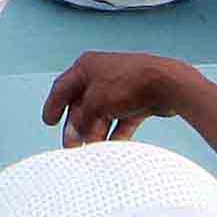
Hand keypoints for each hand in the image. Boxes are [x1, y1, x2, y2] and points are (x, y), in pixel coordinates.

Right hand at [41, 50, 206, 145]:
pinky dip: (116, 133)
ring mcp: (120, 87)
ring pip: (102, 114)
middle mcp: (103, 74)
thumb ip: (81, 119)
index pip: (63, 87)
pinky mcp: (137, 100)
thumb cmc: (130, 82)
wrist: (167, 84)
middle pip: (83, 104)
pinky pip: (121, 120)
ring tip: (92, 149)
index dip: (54, 105)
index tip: (49, 121)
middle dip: (77, 126)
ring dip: (96, 132)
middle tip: (72, 145)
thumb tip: (77, 133)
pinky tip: (112, 147)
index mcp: (87, 66)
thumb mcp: (94, 103)